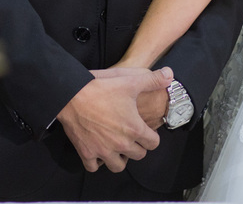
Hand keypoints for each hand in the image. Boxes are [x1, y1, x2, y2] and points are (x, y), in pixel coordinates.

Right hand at [57, 67, 171, 171]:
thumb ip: (152, 80)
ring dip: (119, 158)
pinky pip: (94, 167)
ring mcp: (103, 151)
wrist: (72, 95)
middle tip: (130, 137)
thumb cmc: (101, 88)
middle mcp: (121, 144)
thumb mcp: (130, 81)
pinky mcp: (87, 153)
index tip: (145, 131)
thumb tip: (170, 75)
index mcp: (134, 129)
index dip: (151, 137)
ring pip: (118, 166)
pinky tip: (97, 150)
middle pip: (138, 156)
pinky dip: (97, 162)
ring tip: (116, 146)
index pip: (153, 144)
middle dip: (137, 147)